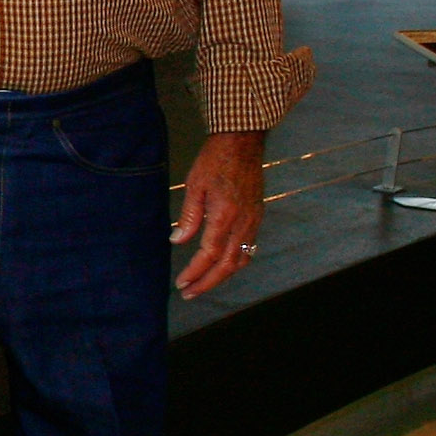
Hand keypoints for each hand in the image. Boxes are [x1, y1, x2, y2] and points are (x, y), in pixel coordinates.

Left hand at [172, 130, 266, 297]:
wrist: (243, 143)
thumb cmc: (215, 160)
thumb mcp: (195, 186)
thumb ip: (188, 216)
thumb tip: (178, 240)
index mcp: (225, 215)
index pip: (209, 254)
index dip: (195, 272)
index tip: (182, 282)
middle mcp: (243, 222)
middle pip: (227, 265)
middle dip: (208, 282)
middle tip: (189, 292)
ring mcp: (254, 220)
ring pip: (241, 259)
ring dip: (222, 276)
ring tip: (203, 283)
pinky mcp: (257, 216)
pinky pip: (249, 247)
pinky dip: (234, 262)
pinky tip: (221, 265)